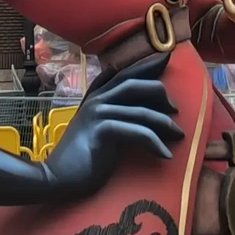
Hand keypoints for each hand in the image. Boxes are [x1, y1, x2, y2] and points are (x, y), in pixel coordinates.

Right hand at [40, 65, 181, 202]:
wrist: (56, 178)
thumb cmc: (80, 157)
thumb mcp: (96, 129)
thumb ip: (110, 113)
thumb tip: (136, 105)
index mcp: (95, 96)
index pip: (123, 72)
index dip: (145, 64)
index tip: (166, 57)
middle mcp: (97, 100)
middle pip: (134, 83)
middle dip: (159, 92)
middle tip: (176, 109)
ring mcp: (98, 113)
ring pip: (141, 110)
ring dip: (165, 124)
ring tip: (179, 136)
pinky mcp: (102, 130)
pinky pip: (138, 132)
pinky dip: (155, 143)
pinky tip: (166, 155)